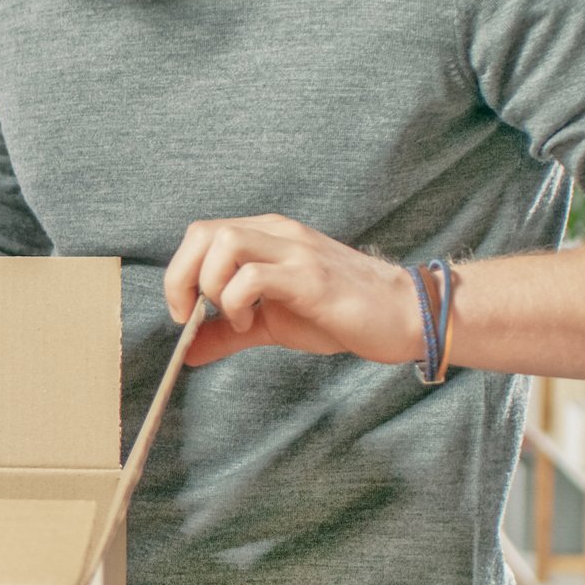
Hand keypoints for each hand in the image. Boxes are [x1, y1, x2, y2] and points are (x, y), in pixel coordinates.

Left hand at [163, 214, 421, 367]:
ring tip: (232, 317)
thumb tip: (187, 352)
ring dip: (212, 285)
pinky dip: (237, 303)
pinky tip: (250, 324)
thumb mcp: (272, 323)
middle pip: (204, 232)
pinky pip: (254, 276)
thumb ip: (228, 332)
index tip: (184, 312)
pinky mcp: (311, 277)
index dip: (180, 272)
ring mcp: (295, 251)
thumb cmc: (339, 314)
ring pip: (225, 242)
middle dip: (182, 277)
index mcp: (266, 236)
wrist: (404, 315)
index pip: (202, 234)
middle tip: (192, 315)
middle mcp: (278, 233)